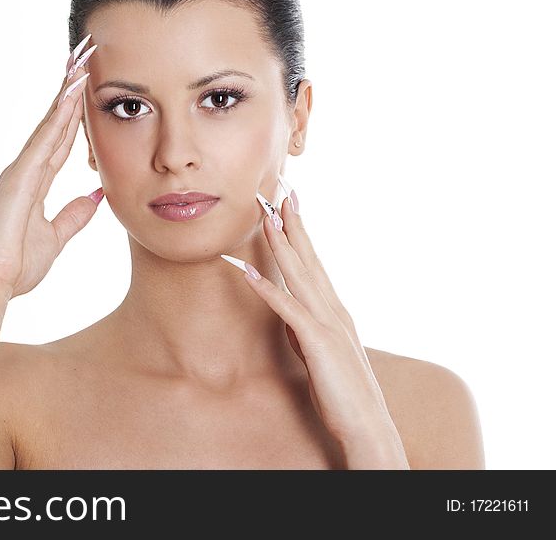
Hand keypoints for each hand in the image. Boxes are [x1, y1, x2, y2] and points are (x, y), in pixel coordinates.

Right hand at [0, 36, 102, 299]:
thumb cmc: (16, 265)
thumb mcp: (56, 237)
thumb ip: (75, 216)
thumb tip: (97, 197)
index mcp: (34, 182)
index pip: (63, 140)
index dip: (76, 114)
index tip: (88, 87)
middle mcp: (26, 169)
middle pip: (56, 122)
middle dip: (71, 91)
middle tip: (84, 57)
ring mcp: (21, 169)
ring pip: (50, 122)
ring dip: (67, 92)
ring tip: (82, 61)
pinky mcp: (19, 176)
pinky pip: (45, 138)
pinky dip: (59, 113)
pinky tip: (72, 91)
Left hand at [224, 188, 408, 467]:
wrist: (367, 426)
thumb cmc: (343, 394)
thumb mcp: (321, 355)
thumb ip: (307, 332)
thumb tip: (291, 319)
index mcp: (334, 310)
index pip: (314, 261)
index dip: (300, 231)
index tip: (288, 203)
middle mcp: (333, 309)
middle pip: (309, 257)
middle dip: (292, 222)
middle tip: (278, 189)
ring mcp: (327, 323)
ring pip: (299, 273)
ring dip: (281, 242)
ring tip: (264, 216)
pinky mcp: (317, 342)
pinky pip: (287, 309)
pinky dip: (266, 287)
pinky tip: (247, 270)